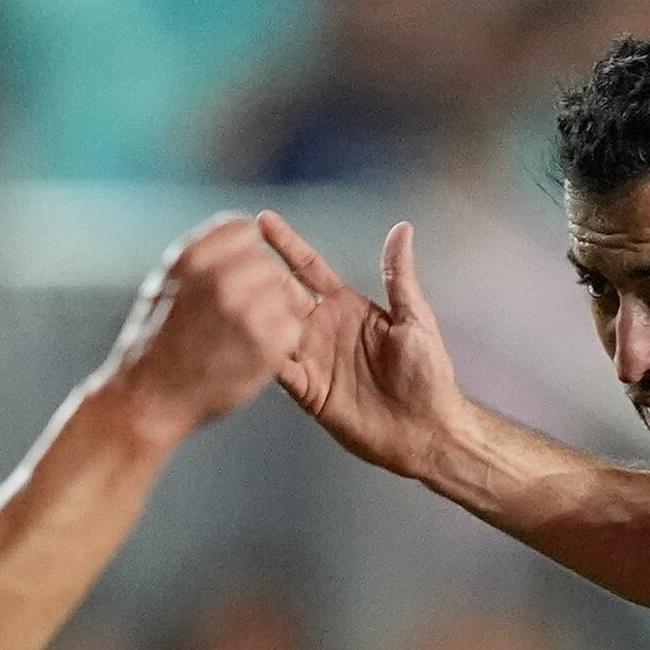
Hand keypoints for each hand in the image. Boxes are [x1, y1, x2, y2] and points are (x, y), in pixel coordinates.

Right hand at [98, 214, 325, 441]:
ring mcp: (245, 314)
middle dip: (262, 284)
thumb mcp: (164, 283)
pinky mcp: (264, 348)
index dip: (245, 251)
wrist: (148, 399)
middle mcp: (221, 281)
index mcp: (193, 258)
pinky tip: (256, 351)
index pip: (244, 229)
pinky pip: (291, 329)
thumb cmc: (152, 341)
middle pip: (268, 264)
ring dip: (273, 312)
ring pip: (284, 295)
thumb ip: (201, 253)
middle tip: (246, 311)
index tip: (237, 273)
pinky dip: (280, 340)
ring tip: (248, 333)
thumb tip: (244, 231)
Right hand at [254, 212, 471, 482]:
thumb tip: (402, 229)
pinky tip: (235, 339)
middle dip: (256, 273)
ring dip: (249, 310)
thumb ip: (399, 275)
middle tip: (229, 253)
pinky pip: (277, 369)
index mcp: (346, 306)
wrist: (425, 429)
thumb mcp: (414, 318)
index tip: (261, 220)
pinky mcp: (308, 390)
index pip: (308, 267)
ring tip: (221, 289)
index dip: (286, 244)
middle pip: (280, 293)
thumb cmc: (428, 374)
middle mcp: (323, 328)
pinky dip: (257, 354)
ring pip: (270, 328)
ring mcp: (312, 359)